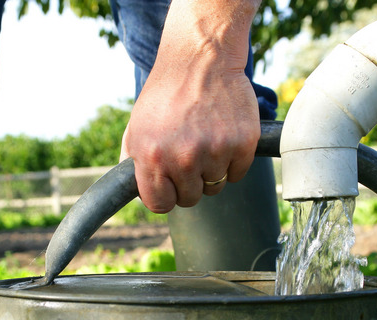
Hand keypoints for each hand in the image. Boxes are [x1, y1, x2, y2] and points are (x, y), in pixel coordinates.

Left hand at [120, 0, 260, 213]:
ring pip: (215, 186)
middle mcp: (183, 158)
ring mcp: (214, 152)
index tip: (170, 186)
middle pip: (190, 199)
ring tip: (206, 139)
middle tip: (190, 154)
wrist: (200, 59)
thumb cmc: (166, 93)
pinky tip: (224, 135)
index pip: (160, 204)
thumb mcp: (137, 126)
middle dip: (189, 182)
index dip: (166, 196)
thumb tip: (136, 191)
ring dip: (212, 170)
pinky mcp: (241, 144)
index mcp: (152, 157)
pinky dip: (233, 160)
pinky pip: (237, 173)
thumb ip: (134, 161)